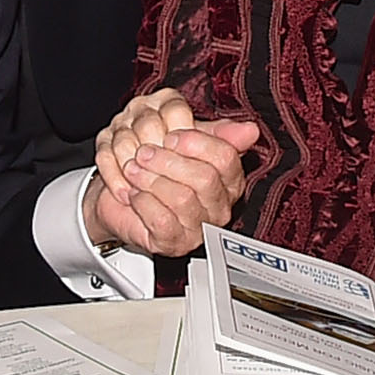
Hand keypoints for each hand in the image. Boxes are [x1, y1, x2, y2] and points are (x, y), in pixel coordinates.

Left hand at [88, 91, 258, 258]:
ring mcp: (199, 228)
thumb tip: (250, 130)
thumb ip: (218, 133)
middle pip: (205, 178)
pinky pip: (162, 220)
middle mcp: (219, 207)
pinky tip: (135, 194)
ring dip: (150, 179)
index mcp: (230, 181)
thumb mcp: (187, 143)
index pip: (225, 158)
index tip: (170, 137)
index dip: (194, 143)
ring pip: (182, 198)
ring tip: (134, 170)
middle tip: (145, 152)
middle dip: (168, 161)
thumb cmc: (160, 169)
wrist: (124, 197)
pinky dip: (143, 202)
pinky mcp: (175, 244)